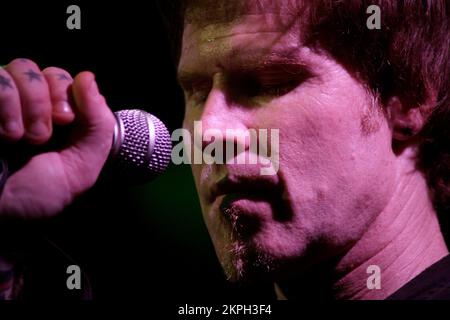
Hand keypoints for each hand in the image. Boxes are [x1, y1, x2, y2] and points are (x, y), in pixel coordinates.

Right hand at [0, 59, 115, 219]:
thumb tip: (87, 77)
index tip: (67, 120)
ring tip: (20, 139)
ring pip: (14, 68)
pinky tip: (2, 134)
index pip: (62, 78)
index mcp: (53, 118)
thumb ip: (97, 124)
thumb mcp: (81, 166)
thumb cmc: (38, 196)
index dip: (67, 91)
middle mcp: (24, 106)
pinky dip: (3, 104)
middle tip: (43, 134)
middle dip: (46, 99)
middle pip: (39, 69)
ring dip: (26, 105)